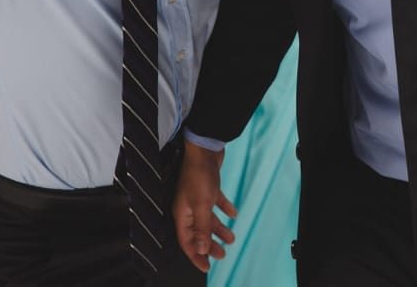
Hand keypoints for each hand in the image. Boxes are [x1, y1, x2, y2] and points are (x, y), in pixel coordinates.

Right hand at [172, 140, 236, 272]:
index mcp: (182, 214)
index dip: (196, 256)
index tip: (205, 268)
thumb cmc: (199, 175)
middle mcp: (188, 207)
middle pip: (198, 232)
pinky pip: (216, 202)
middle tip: (222, 255)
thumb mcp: (202, 205)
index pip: (187, 241)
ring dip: (219, 229)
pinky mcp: (208, 187)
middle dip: (209, 245)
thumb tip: (201, 249)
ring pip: (208, 219)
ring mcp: (197, 197)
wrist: (204, 148)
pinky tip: (234, 213)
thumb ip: (202, 228)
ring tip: (231, 238)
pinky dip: (224, 209)